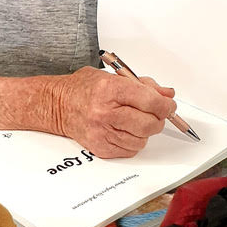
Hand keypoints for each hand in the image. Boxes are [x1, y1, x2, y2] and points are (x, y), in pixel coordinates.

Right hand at [49, 66, 176, 157]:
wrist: (57, 105)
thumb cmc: (83, 89)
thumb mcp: (113, 76)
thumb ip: (143, 85)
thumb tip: (166, 95)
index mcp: (109, 90)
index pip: (150, 101)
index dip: (165, 105)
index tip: (168, 105)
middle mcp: (104, 112)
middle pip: (149, 124)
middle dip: (158, 119)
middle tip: (154, 114)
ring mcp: (101, 132)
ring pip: (142, 140)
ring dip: (144, 132)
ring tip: (133, 120)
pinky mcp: (100, 147)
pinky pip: (130, 150)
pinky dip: (133, 141)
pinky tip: (124, 130)